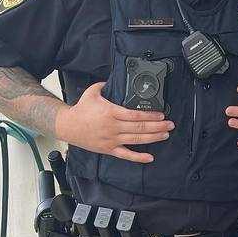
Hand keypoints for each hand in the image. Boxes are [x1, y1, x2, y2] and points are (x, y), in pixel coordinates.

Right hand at [55, 82, 173, 162]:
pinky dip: (138, 157)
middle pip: (139, 128)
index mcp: (111, 112)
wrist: (67, 126)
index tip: (162, 115)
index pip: (135, 115)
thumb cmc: (81, 109)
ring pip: (136, 140)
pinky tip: (150, 157)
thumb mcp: (93, 92)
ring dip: (153, 138)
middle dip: (157, 126)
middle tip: (170, 124)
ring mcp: (111, 140)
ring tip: (165, 135)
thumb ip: (106, 84)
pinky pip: (125, 155)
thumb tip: (116, 79)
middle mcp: (113, 127)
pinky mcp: (108, 149)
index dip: (150, 116)